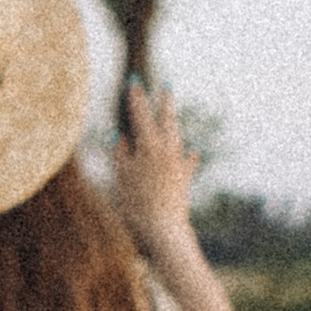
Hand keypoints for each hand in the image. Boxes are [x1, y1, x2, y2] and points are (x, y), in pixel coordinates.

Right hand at [109, 79, 199, 249]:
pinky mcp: (185, 178)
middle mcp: (168, 149)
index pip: (140, 114)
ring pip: (176, 135)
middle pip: (166, 118)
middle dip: (164, 100)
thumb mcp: (121, 175)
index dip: (136, 98)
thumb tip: (119, 135)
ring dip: (172, 121)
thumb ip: (120, 153)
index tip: (134, 81)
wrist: (163, 229)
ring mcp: (179, 163)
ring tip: (171, 110)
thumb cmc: (136, 203)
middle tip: (166, 84)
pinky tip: (191, 152)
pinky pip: (186, 160)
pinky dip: (185, 153)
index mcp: (149, 145)